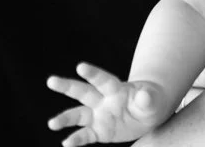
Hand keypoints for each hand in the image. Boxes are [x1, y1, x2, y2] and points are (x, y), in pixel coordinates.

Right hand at [46, 62, 166, 145]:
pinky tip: (66, 143)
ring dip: (65, 118)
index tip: (80, 66)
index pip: (103, 80)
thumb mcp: (153, 99)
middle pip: (83, 92)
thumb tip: (144, 95)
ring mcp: (98, 115)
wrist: (146, 115)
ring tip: (52, 123)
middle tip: (51, 80)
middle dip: (67, 86)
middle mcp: (102, 100)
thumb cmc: (150, 102)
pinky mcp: (98, 131)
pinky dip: (75, 139)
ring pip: (78, 115)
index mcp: (116, 88)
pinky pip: (85, 135)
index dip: (93, 73)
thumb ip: (148, 98)